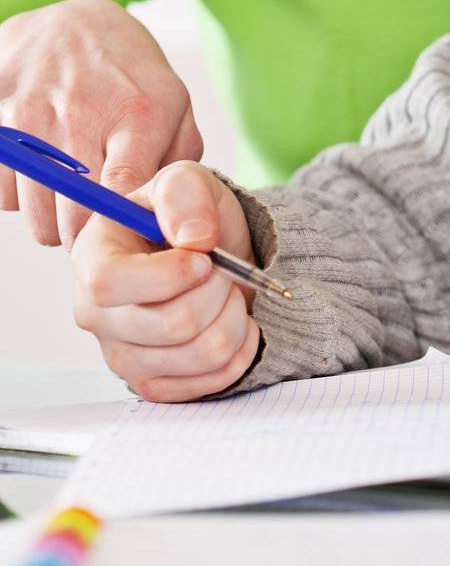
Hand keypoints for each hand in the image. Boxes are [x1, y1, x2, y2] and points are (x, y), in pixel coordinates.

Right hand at [0, 0, 203, 247]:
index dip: (122, 227)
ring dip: (56, 218)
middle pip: (75, 222)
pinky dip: (24, 196)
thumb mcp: (174, 102)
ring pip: (39, 219)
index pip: (121, 195)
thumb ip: (182, 160)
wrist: (71, 25)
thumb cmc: (127, 72)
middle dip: (91, 233)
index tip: (127, 230)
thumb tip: (173, 214)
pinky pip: (5, 198)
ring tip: (74, 187)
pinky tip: (45, 170)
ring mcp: (33, 120)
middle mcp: (81, 115)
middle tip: (100, 214)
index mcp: (137, 114)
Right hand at [72, 161, 260, 401]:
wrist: (211, 255)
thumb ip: (184, 195)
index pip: (109, 284)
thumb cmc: (189, 217)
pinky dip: (241, 346)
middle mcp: (98, 314)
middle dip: (218, 290)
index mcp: (93, 257)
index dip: (167, 274)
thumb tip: (194, 240)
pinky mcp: (154, 384)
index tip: (203, 258)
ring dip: (235, 315)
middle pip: (169, 325)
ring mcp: (123, 355)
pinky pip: (215, 378)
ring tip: (229, 292)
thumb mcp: (187, 181)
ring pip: (202, 352)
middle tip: (224, 270)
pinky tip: (231, 320)